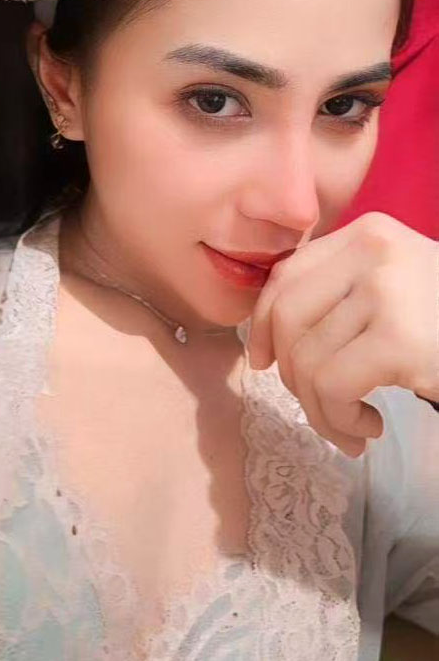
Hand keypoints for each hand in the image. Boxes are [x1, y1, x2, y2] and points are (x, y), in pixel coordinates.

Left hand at [247, 212, 438, 457]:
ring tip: (351, 427)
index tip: (263, 360)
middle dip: (290, 373)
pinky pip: (331, 387)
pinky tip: (369, 427)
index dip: (262, 322)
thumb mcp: (395, 286)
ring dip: (320, 411)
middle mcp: (372, 250)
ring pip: (306, 360)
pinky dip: (338, 420)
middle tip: (318, 406)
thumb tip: (265, 338)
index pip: (287, 274)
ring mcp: (387, 291)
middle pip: (286, 315)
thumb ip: (340, 292)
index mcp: (367, 232)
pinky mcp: (399, 339)